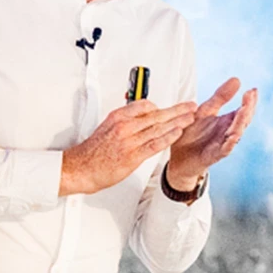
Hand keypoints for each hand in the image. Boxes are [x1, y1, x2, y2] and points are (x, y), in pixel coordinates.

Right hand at [60, 100, 196, 195]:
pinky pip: (154, 144)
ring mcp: (129, 141)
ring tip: (190, 118)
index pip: (144, 105)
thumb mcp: (106, 127)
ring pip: (158, 128)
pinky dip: (168, 137)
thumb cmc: (93, 151)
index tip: (170, 108)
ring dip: (177, 122)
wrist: (82, 168)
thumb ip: (124, 121)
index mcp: (117, 117)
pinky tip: (178, 133)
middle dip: (176, 110)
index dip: (160, 107)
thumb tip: (138, 117)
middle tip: (190, 106)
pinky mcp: (133, 156)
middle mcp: (124, 126)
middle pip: (156, 115)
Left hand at [167, 78, 257, 188]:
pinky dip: (229, 144)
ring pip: (236, 134)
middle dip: (247, 108)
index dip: (249, 101)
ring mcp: (222, 144)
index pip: (243, 110)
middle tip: (251, 95)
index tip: (253, 89)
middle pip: (243, 120)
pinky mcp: (214, 156)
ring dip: (240, 123)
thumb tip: (237, 79)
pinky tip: (233, 136)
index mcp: (227, 121)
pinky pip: (224, 150)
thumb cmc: (192, 134)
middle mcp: (227, 132)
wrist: (177, 157)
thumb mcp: (204, 111)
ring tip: (244, 110)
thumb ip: (220, 97)